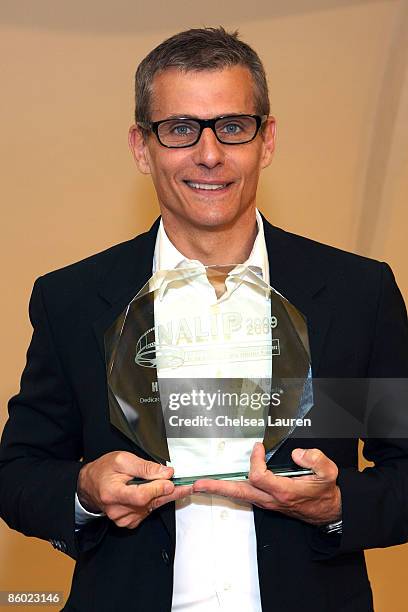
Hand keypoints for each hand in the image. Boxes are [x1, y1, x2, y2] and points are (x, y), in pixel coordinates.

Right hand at [77, 451, 191, 528]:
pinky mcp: (128, 522)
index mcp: (113, 493)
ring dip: (164, 496)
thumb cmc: (104, 470)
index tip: (170, 481)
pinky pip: (148, 512)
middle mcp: (117, 510)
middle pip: (149, 503)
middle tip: (188, 486)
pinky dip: (155, 502)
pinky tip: (156, 492)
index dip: (157, 489)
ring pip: (151, 507)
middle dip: (170, 492)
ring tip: (175, 486)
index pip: (140, 496)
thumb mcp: (122, 460)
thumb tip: (165, 472)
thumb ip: (144, 467)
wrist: (90, 485)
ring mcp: (123, 518)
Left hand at [193, 443, 340, 525]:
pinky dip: (232, 489)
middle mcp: (272, 499)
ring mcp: (267, 502)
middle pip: (240, 492)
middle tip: (198, 484)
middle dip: (217, 487)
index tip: (258, 447)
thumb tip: (296, 453)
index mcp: (285, 491)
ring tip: (201, 485)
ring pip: (240, 495)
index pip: (259, 476)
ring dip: (220, 489)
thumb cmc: (326, 492)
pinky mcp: (266, 501)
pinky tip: (221, 484)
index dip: (255, 460)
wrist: (328, 511)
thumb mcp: (329, 472)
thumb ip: (315, 459)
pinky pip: (246, 494)